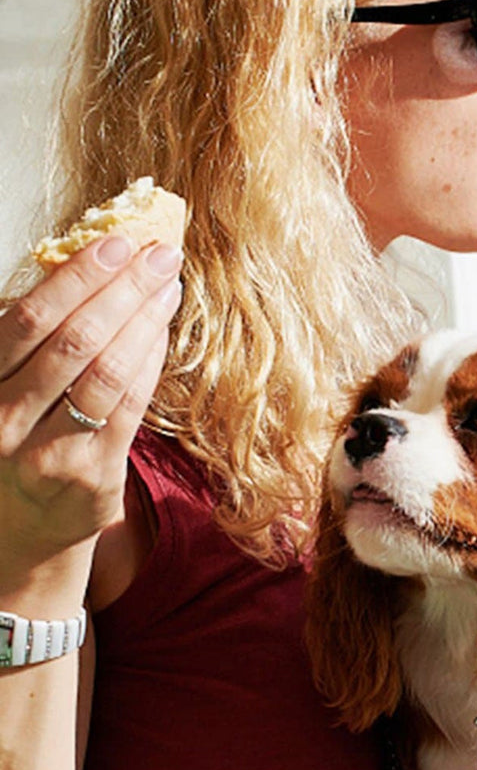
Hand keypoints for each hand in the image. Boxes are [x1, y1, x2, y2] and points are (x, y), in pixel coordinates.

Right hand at [0, 236, 181, 597]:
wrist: (21, 528)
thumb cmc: (17, 436)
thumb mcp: (7, 385)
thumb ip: (34, 337)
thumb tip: (89, 261)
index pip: (26, 318)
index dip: (77, 276)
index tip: (118, 242)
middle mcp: (2, 419)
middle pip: (73, 339)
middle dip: (122, 289)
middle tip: (159, 254)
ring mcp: (46, 451)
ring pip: (107, 370)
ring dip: (145, 319)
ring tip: (168, 284)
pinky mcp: (91, 475)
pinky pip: (131, 405)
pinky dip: (151, 359)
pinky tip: (163, 329)